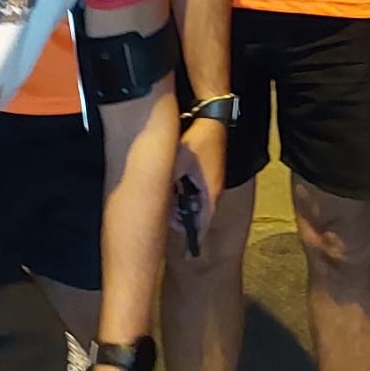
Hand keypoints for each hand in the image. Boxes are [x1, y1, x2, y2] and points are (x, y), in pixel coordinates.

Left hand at [171, 117, 226, 244]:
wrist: (214, 115)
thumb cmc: (198, 140)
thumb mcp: (179, 161)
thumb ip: (168, 181)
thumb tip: (154, 196)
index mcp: (208, 196)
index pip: (200, 227)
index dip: (191, 240)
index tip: (183, 255)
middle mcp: (212, 193)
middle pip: (196, 217)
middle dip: (181, 223)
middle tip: (161, 226)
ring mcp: (212, 181)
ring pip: (196, 204)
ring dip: (182, 208)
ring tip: (162, 209)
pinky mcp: (209, 171)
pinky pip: (196, 191)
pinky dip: (184, 194)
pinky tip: (171, 186)